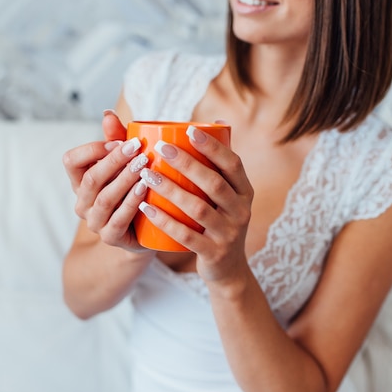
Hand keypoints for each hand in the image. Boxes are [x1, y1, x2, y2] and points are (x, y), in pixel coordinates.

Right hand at [63, 111, 150, 251]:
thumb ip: (116, 140)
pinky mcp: (110, 237)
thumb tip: (108, 113)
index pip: (70, 161)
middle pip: (91, 178)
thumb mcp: (125, 164)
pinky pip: (118, 219)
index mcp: (81, 181)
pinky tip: (145, 189)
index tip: (118, 141)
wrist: (146, 230)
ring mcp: (94, 221)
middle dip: (114, 161)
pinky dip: (132, 203)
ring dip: (124, 180)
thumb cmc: (133, 190)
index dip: (92, 149)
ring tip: (144, 166)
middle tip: (137, 147)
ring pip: (105, 198)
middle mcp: (82, 202)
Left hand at [137, 125, 253, 283]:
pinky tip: (146, 208)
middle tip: (161, 148)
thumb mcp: (227, 197)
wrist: (228, 269)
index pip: (232, 164)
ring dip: (170, 190)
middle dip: (187, 163)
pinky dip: (165, 221)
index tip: (188, 130)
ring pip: (197, 209)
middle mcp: (241, 211)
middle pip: (213, 183)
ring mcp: (229, 234)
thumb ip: (218, 167)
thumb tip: (213, 122)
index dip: (212, 147)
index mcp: (245, 192)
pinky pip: (186, 236)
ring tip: (146, 175)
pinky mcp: (214, 253)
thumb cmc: (220, 221)